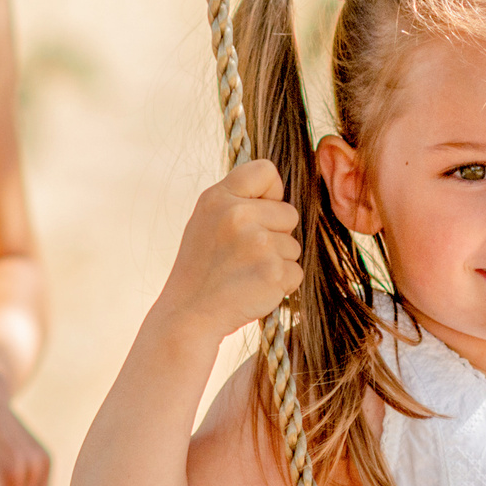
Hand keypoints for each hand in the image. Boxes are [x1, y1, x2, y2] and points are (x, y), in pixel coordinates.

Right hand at [155, 160, 302, 342]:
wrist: (189, 314)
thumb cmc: (202, 268)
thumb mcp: (207, 220)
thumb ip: (238, 200)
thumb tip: (279, 191)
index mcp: (219, 197)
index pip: (266, 171)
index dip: (271, 192)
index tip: (257, 212)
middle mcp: (237, 215)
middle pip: (289, 213)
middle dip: (276, 235)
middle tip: (244, 255)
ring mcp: (257, 243)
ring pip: (294, 246)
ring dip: (277, 262)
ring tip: (245, 273)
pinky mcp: (272, 271)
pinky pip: (296, 271)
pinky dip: (281, 284)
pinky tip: (253, 288)